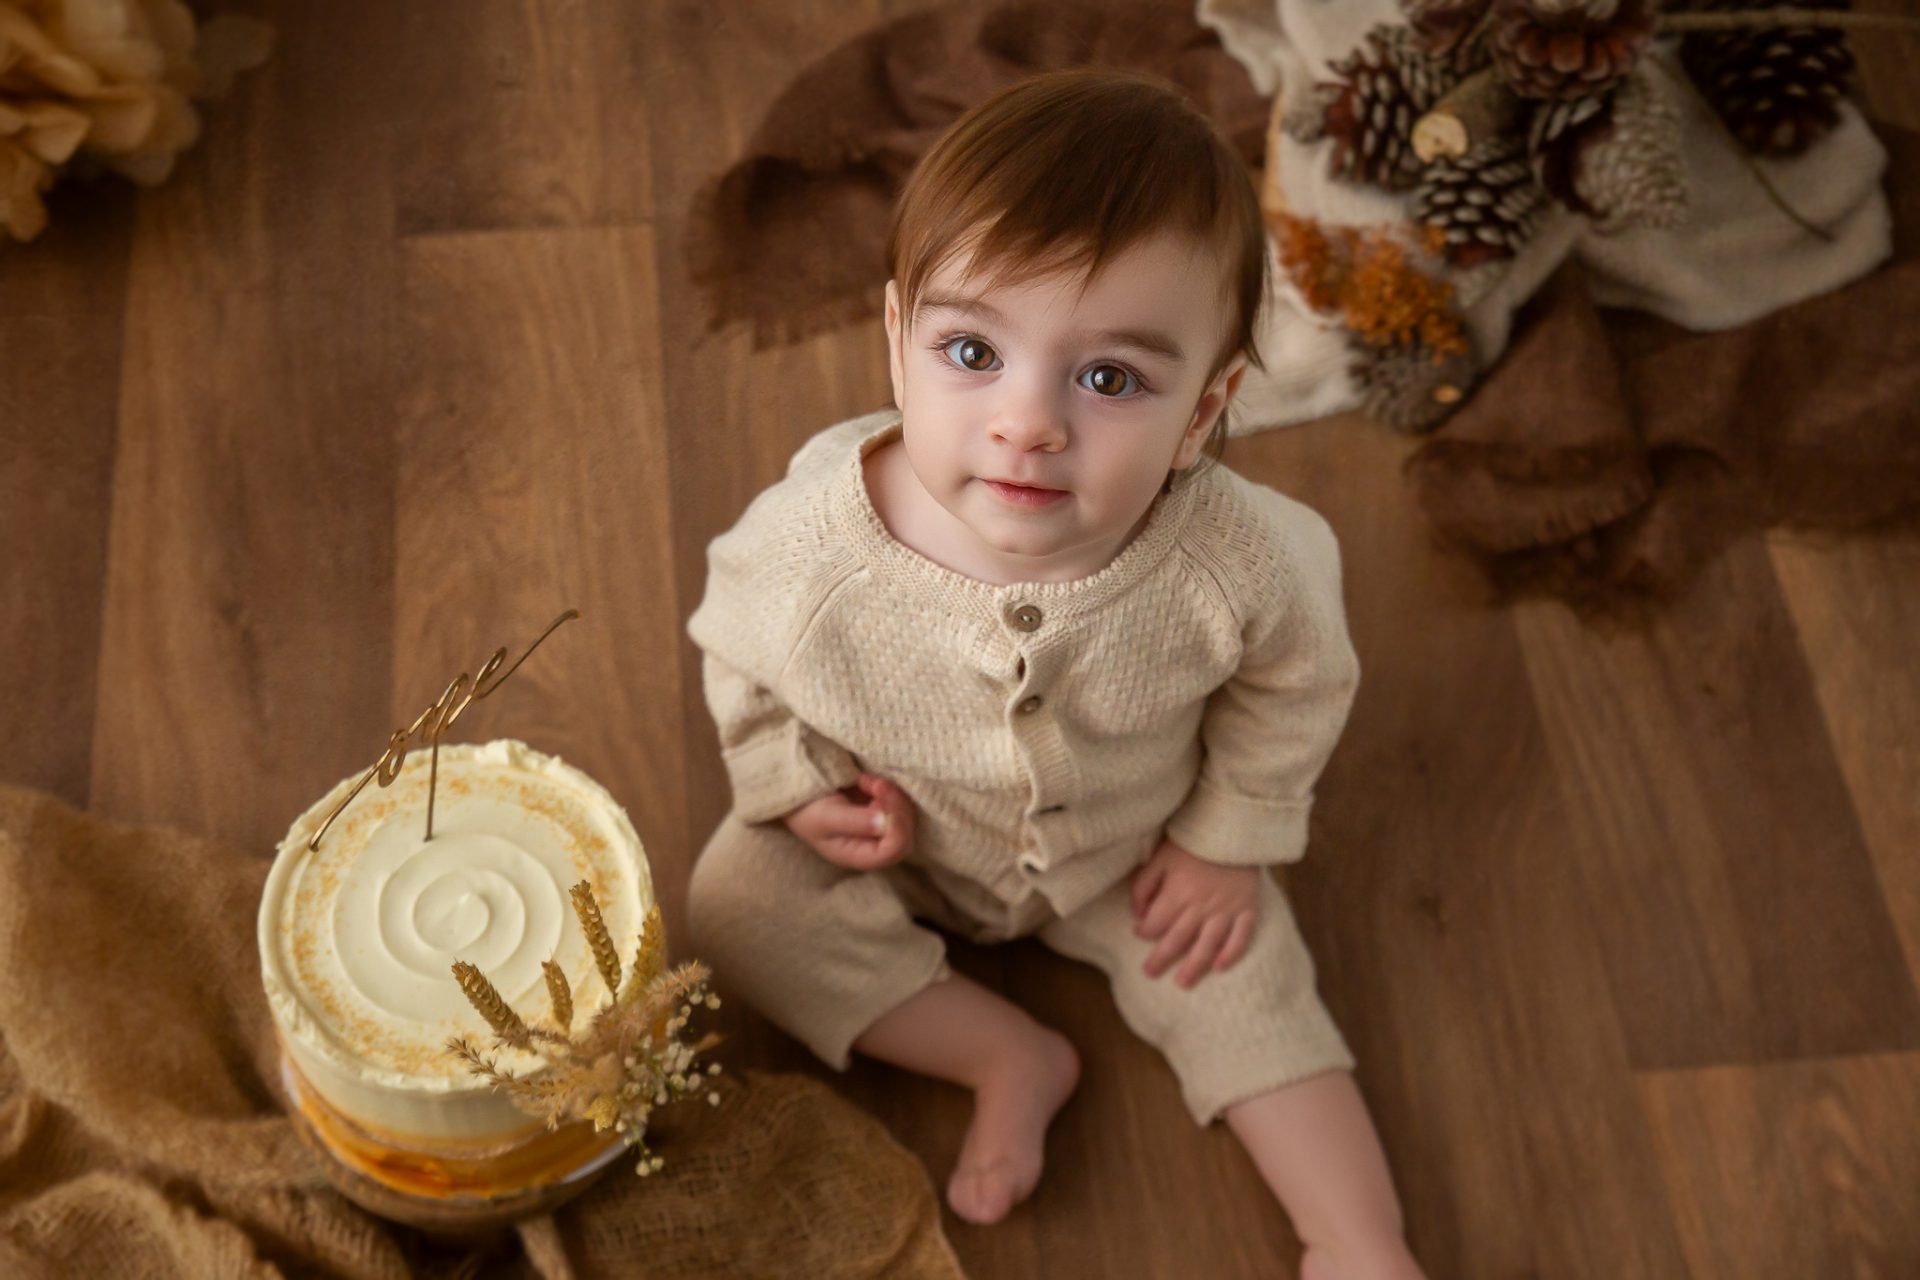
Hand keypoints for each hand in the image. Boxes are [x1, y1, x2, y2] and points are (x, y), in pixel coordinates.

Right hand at [781, 772, 915, 869]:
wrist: (795, 793)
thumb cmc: (806, 809)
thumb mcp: (827, 816)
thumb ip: (856, 821)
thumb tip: (886, 823)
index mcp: (859, 855)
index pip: (893, 850)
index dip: (897, 825)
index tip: (883, 797)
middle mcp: (872, 846)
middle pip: (905, 834)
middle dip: (897, 807)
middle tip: (877, 784)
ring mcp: (877, 829)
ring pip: (905, 817)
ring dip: (893, 795)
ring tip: (868, 780)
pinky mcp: (879, 811)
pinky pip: (898, 804)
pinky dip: (889, 790)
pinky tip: (867, 780)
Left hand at [1129, 837, 1258, 988]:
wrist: (1234, 829)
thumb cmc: (1192, 844)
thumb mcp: (1160, 858)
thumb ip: (1144, 886)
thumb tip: (1138, 915)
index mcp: (1177, 893)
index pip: (1156, 923)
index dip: (1144, 931)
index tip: (1140, 934)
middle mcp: (1201, 906)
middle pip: (1177, 940)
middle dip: (1161, 959)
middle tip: (1149, 973)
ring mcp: (1226, 910)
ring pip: (1208, 945)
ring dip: (1194, 967)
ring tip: (1182, 982)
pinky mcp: (1247, 909)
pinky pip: (1240, 937)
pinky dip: (1230, 953)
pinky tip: (1220, 967)